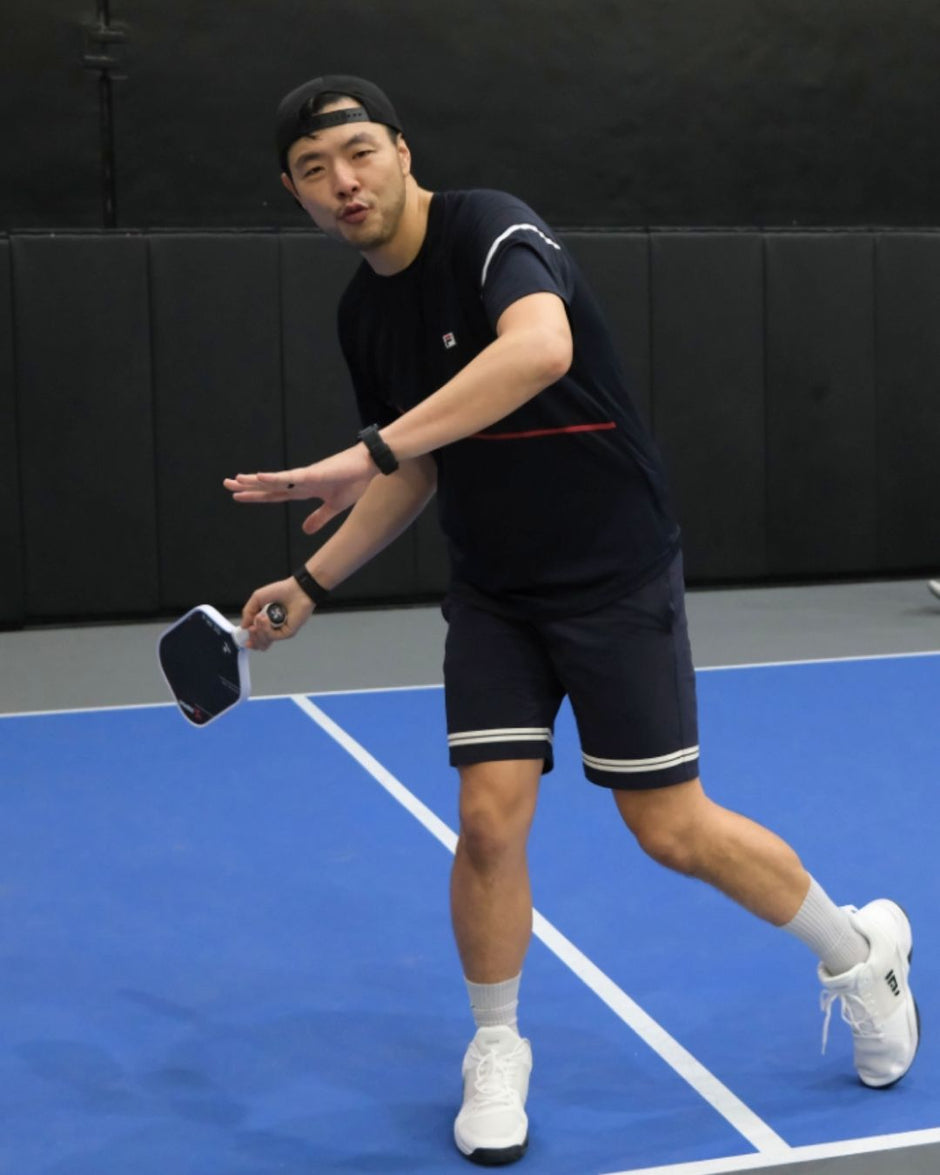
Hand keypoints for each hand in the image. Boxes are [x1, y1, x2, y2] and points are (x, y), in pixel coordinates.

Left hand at [223, 444, 376, 533]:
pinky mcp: (314, 473)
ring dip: (255, 480)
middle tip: (226, 484)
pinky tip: (260, 477)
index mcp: (304, 490)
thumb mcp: (334, 507)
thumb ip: (318, 518)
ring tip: (236, 480)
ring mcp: (305, 476)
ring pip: (275, 480)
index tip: (238, 496)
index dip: (257, 496)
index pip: (275, 494)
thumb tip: (305, 531)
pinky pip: (290, 477)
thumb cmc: (354, 482)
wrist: (370, 466)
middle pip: (269, 486)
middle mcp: (300, 481)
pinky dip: (275, 478)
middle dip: (248, 486)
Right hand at [240, 577, 313, 650]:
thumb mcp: (257, 598)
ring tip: (259, 618)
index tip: (244, 639)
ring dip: (258, 631)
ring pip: (264, 642)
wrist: (297, 590)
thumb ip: (247, 612)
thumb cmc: (280, 591)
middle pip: (259, 643)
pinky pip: (273, 636)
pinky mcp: (288, 632)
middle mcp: (273, 628)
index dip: (250, 640)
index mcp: (266, 622)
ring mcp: (280, 631)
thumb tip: (243, 626)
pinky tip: (265, 618)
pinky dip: (266, 629)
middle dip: (252, 636)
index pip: (257, 637)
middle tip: (251, 627)